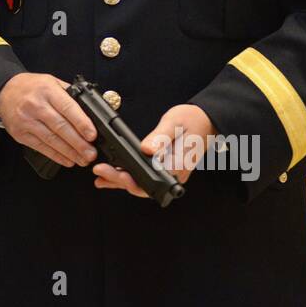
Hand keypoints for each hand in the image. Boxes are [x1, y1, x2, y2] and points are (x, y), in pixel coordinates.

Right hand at [0, 73, 97, 167]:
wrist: (4, 91)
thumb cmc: (31, 87)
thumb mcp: (51, 82)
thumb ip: (69, 94)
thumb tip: (90, 113)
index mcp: (47, 90)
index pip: (67, 108)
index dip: (81, 123)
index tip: (92, 135)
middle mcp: (35, 105)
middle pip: (60, 127)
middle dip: (78, 143)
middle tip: (91, 153)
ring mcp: (26, 121)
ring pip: (51, 140)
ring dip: (69, 152)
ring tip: (82, 159)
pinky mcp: (20, 134)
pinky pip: (41, 147)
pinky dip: (56, 156)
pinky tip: (67, 160)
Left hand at [93, 103, 213, 196]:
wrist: (206, 120)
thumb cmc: (193, 119)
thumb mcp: (175, 123)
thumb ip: (160, 137)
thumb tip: (147, 149)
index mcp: (177, 166)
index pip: (150, 182)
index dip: (130, 181)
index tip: (116, 174)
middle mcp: (174, 175)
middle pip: (143, 187)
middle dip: (119, 181)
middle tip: (100, 171)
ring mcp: (170, 174)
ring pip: (142, 185)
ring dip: (120, 181)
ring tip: (100, 177)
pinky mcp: (165, 170)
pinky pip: (145, 177)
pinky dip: (128, 177)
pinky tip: (113, 175)